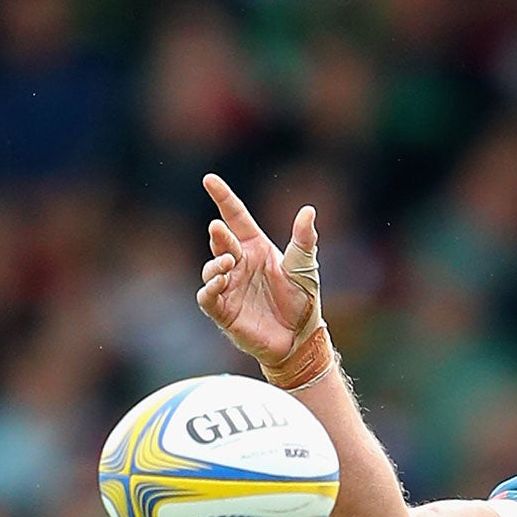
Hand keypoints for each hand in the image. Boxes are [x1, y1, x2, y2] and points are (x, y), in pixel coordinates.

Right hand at [197, 173, 321, 371]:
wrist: (300, 337)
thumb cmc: (302, 300)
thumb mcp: (305, 267)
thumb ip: (304, 239)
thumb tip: (308, 210)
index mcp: (256, 247)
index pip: (236, 216)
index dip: (222, 197)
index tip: (209, 179)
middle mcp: (239, 263)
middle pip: (221, 241)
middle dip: (218, 234)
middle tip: (218, 229)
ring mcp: (229, 286)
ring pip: (211, 268)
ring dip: (215, 263)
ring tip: (227, 264)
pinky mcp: (223, 310)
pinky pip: (208, 296)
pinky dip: (210, 288)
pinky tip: (221, 282)